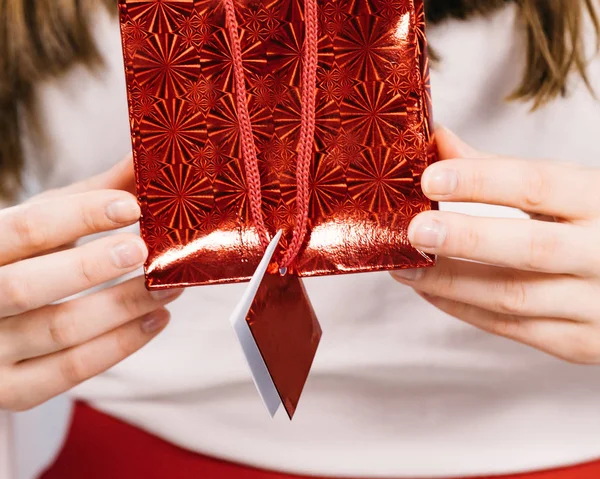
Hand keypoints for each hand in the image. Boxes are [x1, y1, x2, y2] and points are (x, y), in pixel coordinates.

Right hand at [0, 157, 181, 410]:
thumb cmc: (19, 258)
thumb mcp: (43, 221)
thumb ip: (90, 196)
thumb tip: (146, 159)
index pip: (25, 230)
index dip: (80, 216)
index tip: (132, 205)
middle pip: (29, 287)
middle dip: (92, 267)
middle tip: (145, 250)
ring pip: (60, 331)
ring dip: (124, 307)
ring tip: (169, 286)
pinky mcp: (13, 389)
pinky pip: (70, 371)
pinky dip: (121, 345)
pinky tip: (156, 320)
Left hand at [392, 127, 599, 363]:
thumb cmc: (598, 227)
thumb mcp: (568, 189)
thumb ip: (502, 169)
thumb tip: (437, 142)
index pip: (538, 186)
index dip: (481, 181)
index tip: (430, 178)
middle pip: (530, 248)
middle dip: (466, 238)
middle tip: (414, 230)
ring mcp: (596, 305)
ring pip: (512, 296)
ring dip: (449, 282)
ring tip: (404, 267)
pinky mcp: (579, 343)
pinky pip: (511, 328)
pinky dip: (463, 308)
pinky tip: (429, 291)